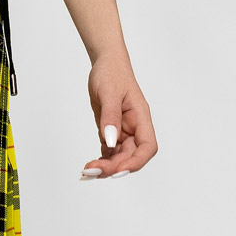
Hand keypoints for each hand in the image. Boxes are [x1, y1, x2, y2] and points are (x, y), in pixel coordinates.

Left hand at [81, 61, 156, 179]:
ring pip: (119, 156)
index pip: (147, 146)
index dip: (136, 161)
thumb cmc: (112, 73)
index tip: (118, 169)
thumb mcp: (109, 92)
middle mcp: (134, 127)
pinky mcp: (112, 131)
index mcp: (141, 117)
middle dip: (114, 167)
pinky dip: (101, 160)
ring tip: (88, 170)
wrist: (105, 64)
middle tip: (92, 171)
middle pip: (131, 156)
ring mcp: (123, 131)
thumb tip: (110, 140)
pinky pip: (110, 152)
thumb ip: (110, 117)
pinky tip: (91, 164)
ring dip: (106, 166)